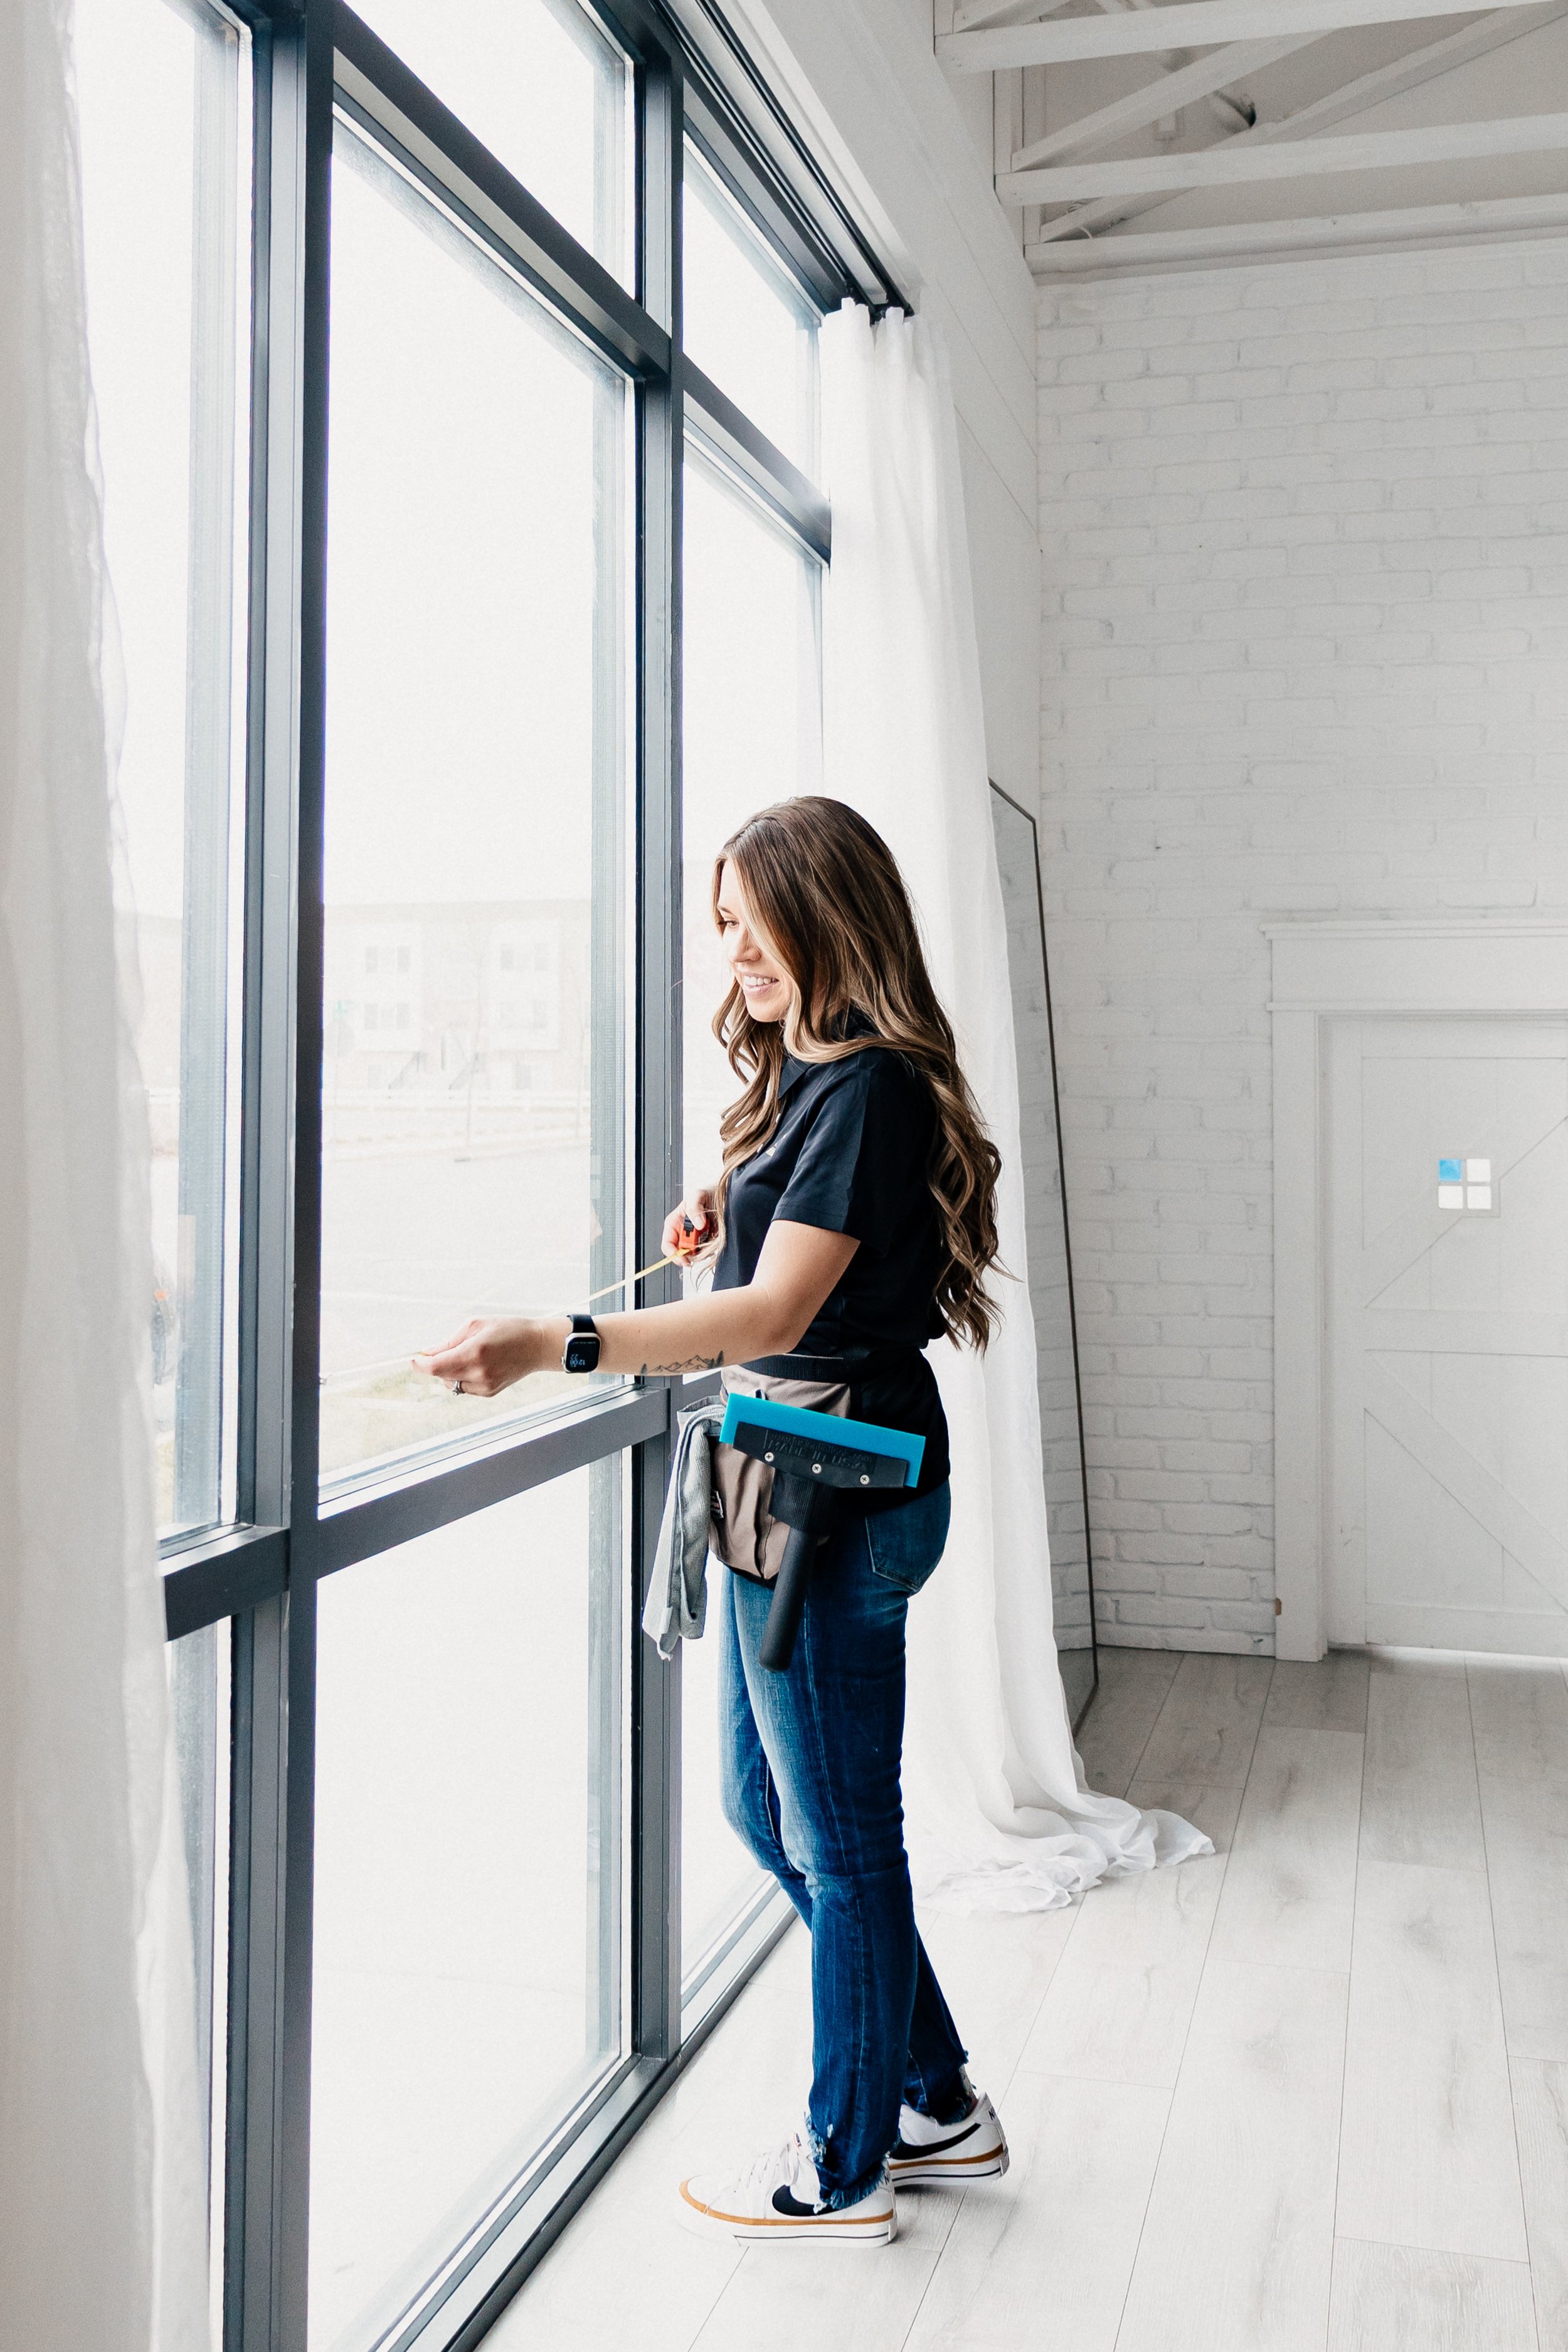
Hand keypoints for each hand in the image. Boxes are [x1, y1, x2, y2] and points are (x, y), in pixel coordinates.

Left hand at [412, 1315, 549, 1396]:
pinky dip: (461, 1378)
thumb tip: (428, 1353)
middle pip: (440, 1376)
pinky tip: (475, 1365)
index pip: (435, 1366)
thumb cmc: (508, 1329)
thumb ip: (450, 1340)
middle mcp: (479, 1373)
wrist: (537, 1345)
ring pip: (451, 1384)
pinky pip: (464, 1388)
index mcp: (474, 1352)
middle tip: (437, 1352)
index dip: (419, 1365)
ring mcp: (485, 1385)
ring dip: (447, 1372)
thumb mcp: (476, 1324)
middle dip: (433, 1366)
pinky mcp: (490, 1392)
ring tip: (463, 1356)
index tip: (412, 1359)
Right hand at [662, 1189, 714, 1260]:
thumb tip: (698, 1224)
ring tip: (711, 1239)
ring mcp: (695, 1239)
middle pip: (681, 1253)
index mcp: (674, 1223)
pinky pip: (706, 1254)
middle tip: (702, 1246)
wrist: (724, 1196)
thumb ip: (694, 1208)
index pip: (667, 1245)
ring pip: (694, 1256)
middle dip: (690, 1254)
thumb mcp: (697, 1196)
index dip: (673, 1254)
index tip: (683, 1257)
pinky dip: (711, 1251)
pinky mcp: (707, 1243)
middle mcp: (683, 1233)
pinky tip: (715, 1240)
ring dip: (702, 1252)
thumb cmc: (706, 1193)